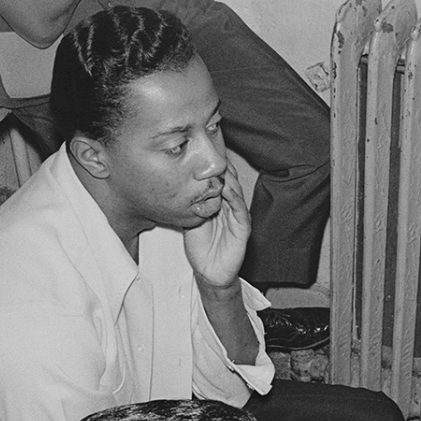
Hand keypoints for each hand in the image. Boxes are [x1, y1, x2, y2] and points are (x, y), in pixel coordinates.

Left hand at [184, 160, 250, 289]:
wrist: (208, 270)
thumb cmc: (200, 246)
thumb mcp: (190, 217)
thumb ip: (190, 202)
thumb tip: (177, 184)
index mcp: (219, 202)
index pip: (219, 178)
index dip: (212, 165)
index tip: (202, 150)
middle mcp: (230, 206)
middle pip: (229, 180)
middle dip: (221, 167)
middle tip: (211, 153)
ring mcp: (238, 215)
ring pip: (235, 190)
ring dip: (228, 178)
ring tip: (218, 168)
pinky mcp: (243, 227)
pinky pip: (240, 208)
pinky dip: (234, 197)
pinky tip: (226, 188)